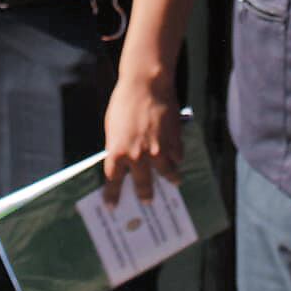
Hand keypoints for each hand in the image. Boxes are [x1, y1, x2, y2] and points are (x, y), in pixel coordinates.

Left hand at [101, 70, 182, 205]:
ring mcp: (158, 150)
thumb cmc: (125, 102)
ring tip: (175, 182)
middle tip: (147, 201)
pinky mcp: (174, 141)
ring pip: (167, 173)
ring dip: (171, 179)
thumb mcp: (113, 126)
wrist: (147, 84)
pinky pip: (177, 155)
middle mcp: (138, 156)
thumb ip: (118, 146)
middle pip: (142, 184)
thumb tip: (124, 162)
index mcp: (117, 152)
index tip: (112, 206)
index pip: (113, 182)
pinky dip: (177, 158)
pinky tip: (178, 159)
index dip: (112, 196)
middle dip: (145, 195)